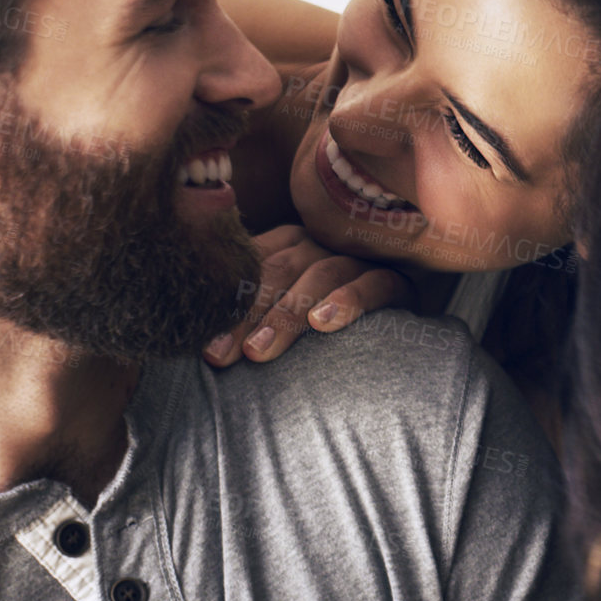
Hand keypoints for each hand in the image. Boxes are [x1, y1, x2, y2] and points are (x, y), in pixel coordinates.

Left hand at [204, 224, 411, 366]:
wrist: (395, 325)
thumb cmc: (323, 319)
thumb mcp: (284, 312)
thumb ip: (251, 313)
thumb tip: (204, 345)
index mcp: (287, 244)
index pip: (251, 268)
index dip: (224, 306)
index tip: (204, 349)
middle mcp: (320, 244)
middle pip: (278, 272)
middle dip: (246, 316)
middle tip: (223, 356)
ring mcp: (359, 259)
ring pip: (320, 275)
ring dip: (287, 313)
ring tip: (260, 350)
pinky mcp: (396, 279)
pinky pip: (374, 284)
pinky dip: (348, 300)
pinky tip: (324, 323)